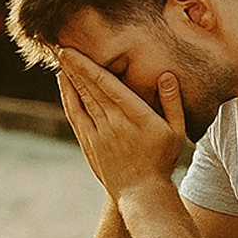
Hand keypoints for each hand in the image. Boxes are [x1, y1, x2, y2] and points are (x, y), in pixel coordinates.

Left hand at [57, 48, 186, 197]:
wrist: (141, 192)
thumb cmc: (161, 159)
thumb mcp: (177, 131)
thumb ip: (172, 102)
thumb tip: (167, 75)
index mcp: (137, 117)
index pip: (109, 86)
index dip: (89, 67)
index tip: (75, 51)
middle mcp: (115, 124)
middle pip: (91, 89)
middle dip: (75, 66)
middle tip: (60, 45)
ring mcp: (99, 134)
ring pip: (82, 99)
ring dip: (70, 77)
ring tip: (61, 58)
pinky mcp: (90, 143)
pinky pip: (76, 115)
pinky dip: (68, 97)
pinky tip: (65, 82)